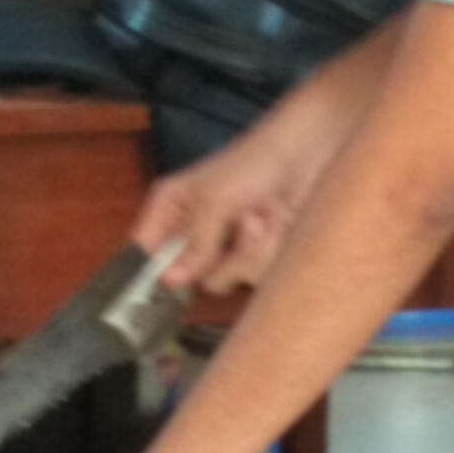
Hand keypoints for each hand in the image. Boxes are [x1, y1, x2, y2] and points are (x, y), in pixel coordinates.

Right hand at [137, 130, 311, 289]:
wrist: (311, 155)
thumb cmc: (255, 162)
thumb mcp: (216, 200)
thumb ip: (194, 244)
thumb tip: (168, 281)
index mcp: (170, 208)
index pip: (141, 250)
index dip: (142, 275)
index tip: (149, 297)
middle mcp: (193, 231)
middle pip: (182, 277)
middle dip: (207, 263)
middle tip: (225, 237)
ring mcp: (225, 246)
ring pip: (221, 280)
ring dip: (244, 253)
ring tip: (258, 219)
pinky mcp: (256, 257)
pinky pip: (252, 276)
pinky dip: (266, 253)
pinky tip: (275, 224)